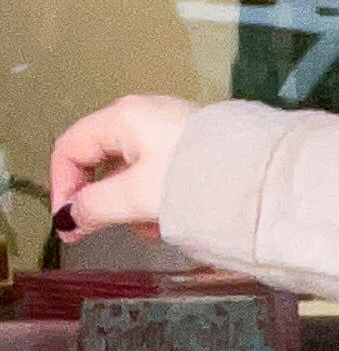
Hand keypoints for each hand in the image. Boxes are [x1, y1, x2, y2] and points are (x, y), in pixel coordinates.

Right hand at [47, 93, 195, 239]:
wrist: (264, 178)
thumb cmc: (194, 180)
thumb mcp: (138, 196)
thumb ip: (96, 207)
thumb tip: (67, 219)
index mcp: (123, 118)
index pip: (71, 147)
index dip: (62, 186)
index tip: (69, 224)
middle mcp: (144, 118)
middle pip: (103, 162)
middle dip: (106, 201)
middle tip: (110, 232)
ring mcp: (171, 133)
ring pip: (133, 176)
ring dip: (136, 207)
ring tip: (157, 229)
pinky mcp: (194, 151)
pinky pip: (161, 178)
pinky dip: (160, 202)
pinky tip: (176, 221)